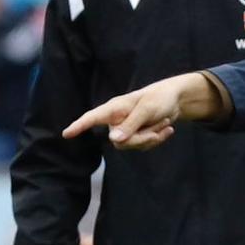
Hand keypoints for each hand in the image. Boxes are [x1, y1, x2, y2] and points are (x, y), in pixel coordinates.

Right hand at [64, 73, 214, 148]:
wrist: (177, 100)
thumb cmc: (160, 98)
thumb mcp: (147, 110)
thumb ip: (131, 124)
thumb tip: (114, 139)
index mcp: (115, 108)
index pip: (93, 118)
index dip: (79, 126)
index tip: (66, 134)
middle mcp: (117, 120)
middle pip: (120, 141)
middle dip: (141, 138)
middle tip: (159, 126)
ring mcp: (127, 129)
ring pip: (132, 146)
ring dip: (151, 137)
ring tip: (164, 122)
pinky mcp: (138, 135)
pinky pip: (143, 146)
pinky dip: (157, 139)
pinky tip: (167, 128)